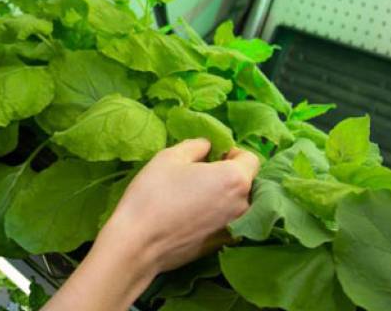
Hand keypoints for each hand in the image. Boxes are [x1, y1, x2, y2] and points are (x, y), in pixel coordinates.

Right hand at [42, 139, 258, 310]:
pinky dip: (217, 215)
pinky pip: (228, 222)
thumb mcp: (169, 157)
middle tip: (200, 175)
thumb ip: (196, 146)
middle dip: (229, 175)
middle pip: (247, 183)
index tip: (212, 156)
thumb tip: (208, 148)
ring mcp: (234, 228)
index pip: (251, 159)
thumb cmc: (154, 193)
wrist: (139, 243)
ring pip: (238, 203)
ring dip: (224, 196)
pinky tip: (193, 215)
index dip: (233, 153)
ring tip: (196, 196)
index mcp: (234, 179)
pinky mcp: (223, 244)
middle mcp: (243, 205)